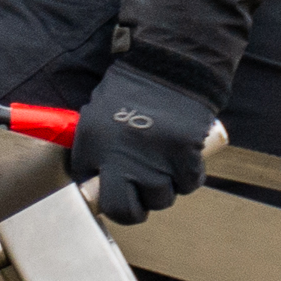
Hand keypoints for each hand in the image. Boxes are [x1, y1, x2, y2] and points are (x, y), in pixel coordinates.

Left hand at [71, 60, 214, 225]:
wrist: (167, 69)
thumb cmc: (130, 91)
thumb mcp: (94, 118)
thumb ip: (91, 151)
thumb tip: (94, 181)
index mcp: (94, 148)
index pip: (96, 197)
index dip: (109, 201)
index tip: (115, 196)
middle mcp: (123, 160)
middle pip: (128, 212)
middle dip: (135, 209)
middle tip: (140, 196)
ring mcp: (155, 161)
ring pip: (161, 199)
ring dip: (164, 189)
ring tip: (163, 165)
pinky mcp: (185, 157)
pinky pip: (189, 185)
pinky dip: (189, 177)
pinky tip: (183, 160)